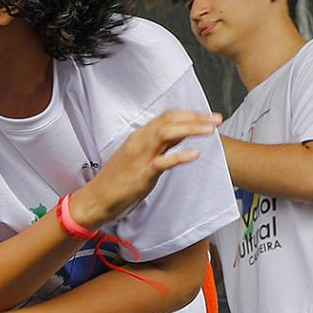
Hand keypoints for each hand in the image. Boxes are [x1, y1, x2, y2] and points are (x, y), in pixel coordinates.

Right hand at [69, 109, 221, 230]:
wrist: (96, 199)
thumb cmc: (117, 180)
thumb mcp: (139, 156)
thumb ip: (159, 145)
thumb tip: (181, 134)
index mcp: (139, 136)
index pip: (167, 116)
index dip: (190, 114)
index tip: (209, 116)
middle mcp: (139, 141)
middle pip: (169, 120)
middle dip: (196, 118)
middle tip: (217, 120)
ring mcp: (140, 157)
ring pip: (167, 134)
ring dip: (191, 129)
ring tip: (211, 130)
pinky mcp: (141, 174)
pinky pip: (162, 162)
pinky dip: (180, 156)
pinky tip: (195, 154)